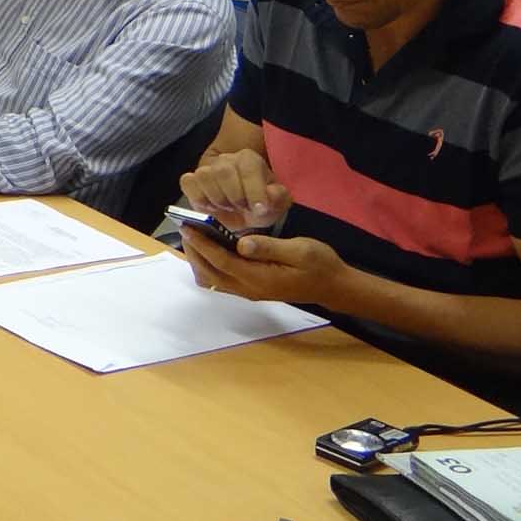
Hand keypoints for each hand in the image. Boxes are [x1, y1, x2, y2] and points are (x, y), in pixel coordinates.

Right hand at [179, 147, 290, 230]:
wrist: (239, 213)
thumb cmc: (257, 205)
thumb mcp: (277, 204)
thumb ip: (278, 197)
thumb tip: (269, 194)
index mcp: (249, 160)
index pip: (249, 168)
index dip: (254, 190)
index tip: (259, 209)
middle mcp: (225, 160)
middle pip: (224, 171)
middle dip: (234, 196)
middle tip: (241, 208)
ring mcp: (206, 169)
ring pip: (204, 176)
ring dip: (217, 198)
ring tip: (227, 208)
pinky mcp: (190, 181)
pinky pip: (188, 182)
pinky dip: (198, 197)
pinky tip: (210, 207)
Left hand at [180, 227, 345, 303]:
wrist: (334, 286)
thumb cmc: (319, 265)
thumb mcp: (300, 251)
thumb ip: (269, 247)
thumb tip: (242, 244)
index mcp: (259, 278)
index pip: (221, 261)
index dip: (202, 245)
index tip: (188, 228)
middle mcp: (249, 289)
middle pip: (210, 273)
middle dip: (195, 252)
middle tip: (186, 228)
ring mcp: (250, 292)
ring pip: (213, 281)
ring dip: (200, 261)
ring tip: (195, 238)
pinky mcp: (252, 290)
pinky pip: (222, 282)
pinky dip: (209, 267)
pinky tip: (211, 250)